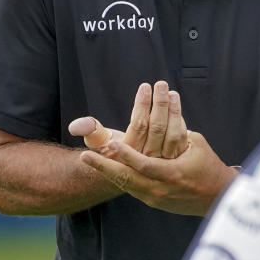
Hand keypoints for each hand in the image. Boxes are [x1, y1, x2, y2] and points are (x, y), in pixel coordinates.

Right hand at [68, 81, 189, 158]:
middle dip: (159, 103)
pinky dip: (180, 120)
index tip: (144, 86)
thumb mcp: (100, 143)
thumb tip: (77, 125)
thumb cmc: (113, 153)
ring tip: (171, 92)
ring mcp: (165, 161)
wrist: (130, 175)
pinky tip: (176, 104)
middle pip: (157, 128)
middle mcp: (149, 159)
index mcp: (130, 154)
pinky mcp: (177, 160)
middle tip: (160, 83)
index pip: (139, 126)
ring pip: (173, 133)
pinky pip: (183, 138)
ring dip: (173, 110)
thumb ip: (91, 131)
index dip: (142, 105)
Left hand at [79, 130, 237, 215]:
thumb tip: (162, 118)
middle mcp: (160, 189)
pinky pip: (131, 189)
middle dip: (103, 167)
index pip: (143, 165)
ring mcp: (155, 198)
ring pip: (125, 185)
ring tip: (88, 160)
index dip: (126, 155)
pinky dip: (118, 178)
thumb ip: (178, 132)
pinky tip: (106, 169)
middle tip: (84, 156)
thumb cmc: (209, 166)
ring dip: (106, 172)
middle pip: (126, 179)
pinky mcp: (154, 202)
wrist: (218, 196)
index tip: (110, 144)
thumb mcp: (197, 144)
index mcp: (172, 174)